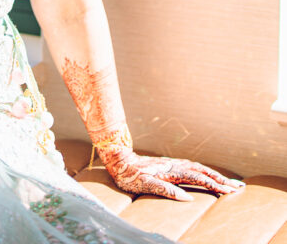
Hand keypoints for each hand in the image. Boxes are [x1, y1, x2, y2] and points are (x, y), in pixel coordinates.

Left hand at [102, 149, 243, 201]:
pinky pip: (193, 168)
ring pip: (199, 168)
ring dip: (215, 175)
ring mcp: (173, 164)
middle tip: (239, 187)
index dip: (215, 185)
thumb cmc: (131, 175)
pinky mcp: (170, 165)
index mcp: (172, 171)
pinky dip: (205, 172)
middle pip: (203, 172)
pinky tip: (208, 175)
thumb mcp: (146, 185)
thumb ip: (167, 190)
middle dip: (221, 180)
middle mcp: (175, 165)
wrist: (120, 160)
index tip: (229, 192)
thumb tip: (188, 199)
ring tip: (229, 182)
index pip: (199, 179)